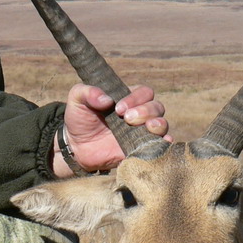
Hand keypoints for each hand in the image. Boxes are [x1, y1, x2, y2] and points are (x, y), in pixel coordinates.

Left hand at [51, 84, 169, 176]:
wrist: (77, 147)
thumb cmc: (80, 119)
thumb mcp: (77, 100)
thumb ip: (87, 92)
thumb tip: (106, 99)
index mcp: (128, 98)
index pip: (144, 92)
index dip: (135, 98)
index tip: (118, 109)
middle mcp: (140, 114)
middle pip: (157, 107)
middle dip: (146, 111)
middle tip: (128, 119)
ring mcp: (142, 132)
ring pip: (162, 124)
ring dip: (158, 124)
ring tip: (148, 127)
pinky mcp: (141, 150)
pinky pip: (160, 146)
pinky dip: (164, 143)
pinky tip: (163, 142)